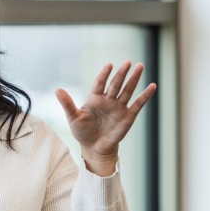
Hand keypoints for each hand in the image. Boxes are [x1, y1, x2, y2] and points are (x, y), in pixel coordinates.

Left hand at [55, 61, 156, 175]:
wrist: (94, 148)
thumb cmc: (82, 132)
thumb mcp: (73, 118)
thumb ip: (67, 104)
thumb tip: (57, 90)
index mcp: (95, 98)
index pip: (100, 83)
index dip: (104, 74)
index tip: (109, 65)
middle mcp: (108, 100)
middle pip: (116, 84)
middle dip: (122, 73)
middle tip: (128, 62)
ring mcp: (119, 107)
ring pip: (127, 90)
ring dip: (134, 79)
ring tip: (140, 66)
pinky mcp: (128, 116)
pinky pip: (138, 104)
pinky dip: (145, 96)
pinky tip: (152, 86)